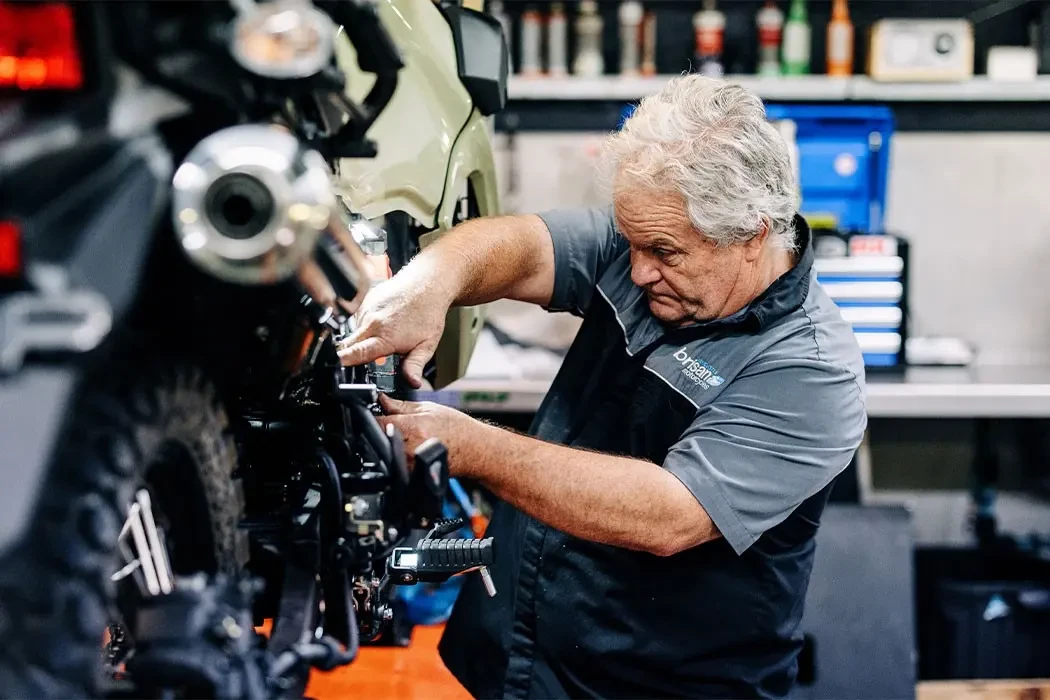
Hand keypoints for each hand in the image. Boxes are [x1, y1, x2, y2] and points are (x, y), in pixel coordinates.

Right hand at [337, 271, 449, 388]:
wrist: (427, 284)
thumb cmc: (428, 313)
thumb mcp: (426, 346)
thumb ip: (414, 366)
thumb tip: (412, 383)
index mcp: (385, 337)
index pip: (356, 353)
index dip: (343, 362)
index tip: (335, 367)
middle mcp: (371, 322)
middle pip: (348, 344)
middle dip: (348, 354)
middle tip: (358, 360)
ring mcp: (366, 309)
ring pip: (354, 331)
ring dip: (361, 338)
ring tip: (383, 335)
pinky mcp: (365, 300)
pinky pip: (357, 318)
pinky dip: (365, 325)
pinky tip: (381, 323)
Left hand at [376, 394, 480, 474]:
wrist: (474, 450)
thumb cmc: (457, 429)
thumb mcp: (429, 408)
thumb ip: (400, 405)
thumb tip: (381, 400)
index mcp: (412, 428)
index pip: (378, 422)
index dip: (374, 416)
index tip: (376, 414)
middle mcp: (408, 448)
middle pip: (379, 437)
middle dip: (383, 429)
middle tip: (398, 425)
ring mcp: (409, 464)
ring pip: (386, 451)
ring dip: (390, 442)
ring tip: (410, 437)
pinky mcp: (410, 474)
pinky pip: (394, 462)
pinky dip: (398, 454)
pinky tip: (413, 448)